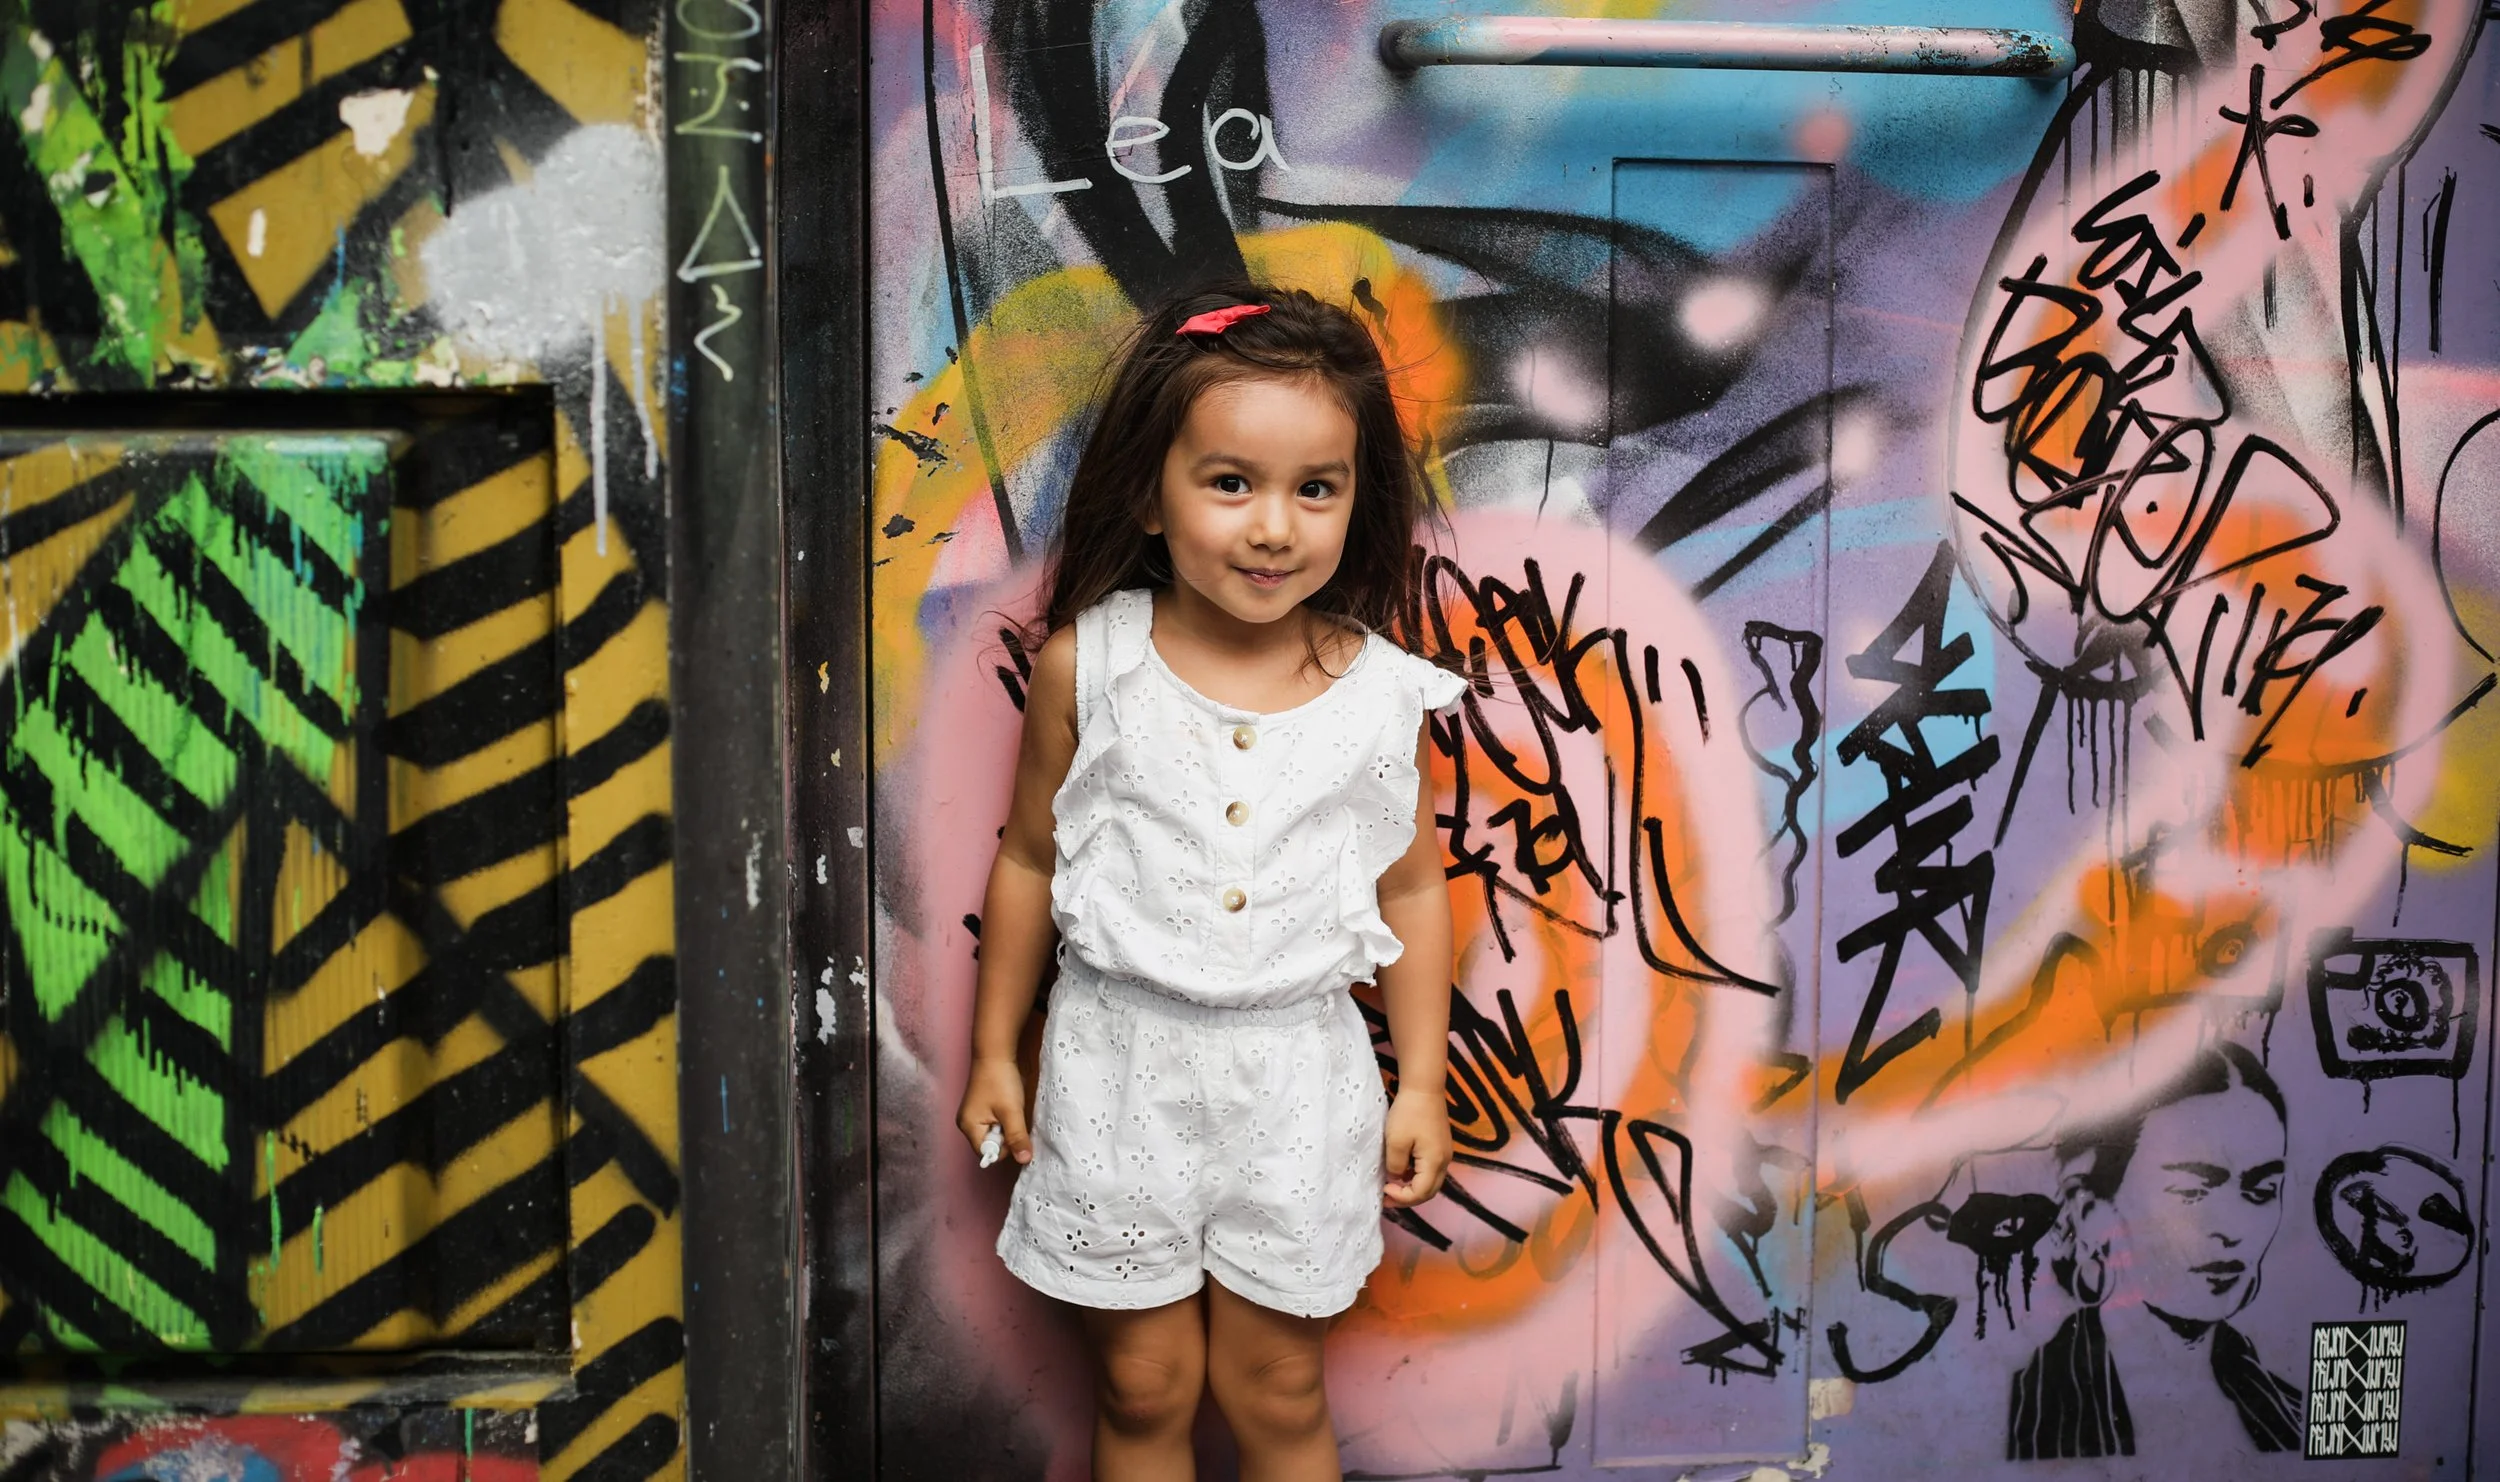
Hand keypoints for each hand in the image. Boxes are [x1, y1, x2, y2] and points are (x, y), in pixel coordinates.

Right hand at [956, 1057, 1031, 1166]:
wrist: (995, 1052)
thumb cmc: (1000, 1080)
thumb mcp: (1011, 1111)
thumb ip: (1017, 1137)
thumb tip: (1024, 1160)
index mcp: (969, 1127)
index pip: (988, 1153)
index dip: (1005, 1147)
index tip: (1015, 1130)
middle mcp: (967, 1124)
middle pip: (991, 1144)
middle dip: (1006, 1136)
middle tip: (1014, 1117)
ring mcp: (973, 1115)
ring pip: (995, 1133)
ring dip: (1007, 1126)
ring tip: (1012, 1109)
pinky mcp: (980, 1107)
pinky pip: (994, 1123)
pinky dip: (1005, 1118)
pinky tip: (1010, 1106)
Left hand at [1381, 1087, 1449, 1206]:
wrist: (1424, 1087)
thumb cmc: (1408, 1113)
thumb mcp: (1395, 1141)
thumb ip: (1395, 1166)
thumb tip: (1396, 1178)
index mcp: (1434, 1162)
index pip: (1420, 1193)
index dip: (1401, 1197)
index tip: (1383, 1188)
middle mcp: (1445, 1162)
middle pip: (1429, 1192)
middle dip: (1408, 1198)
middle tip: (1387, 1197)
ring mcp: (1445, 1153)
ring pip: (1431, 1182)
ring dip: (1413, 1188)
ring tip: (1393, 1186)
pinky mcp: (1441, 1145)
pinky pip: (1431, 1170)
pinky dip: (1417, 1176)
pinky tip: (1403, 1171)